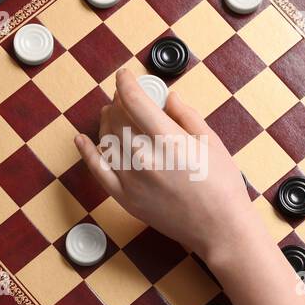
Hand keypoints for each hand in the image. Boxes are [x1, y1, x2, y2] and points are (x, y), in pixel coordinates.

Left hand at [74, 70, 260, 262]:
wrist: (219, 229)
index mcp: (168, 140)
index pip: (134, 101)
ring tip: (112, 115)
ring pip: (106, 140)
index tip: (124, 75)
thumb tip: (167, 97)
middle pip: (118, 118)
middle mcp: (145, 158)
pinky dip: (87, 152)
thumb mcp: (211, 142)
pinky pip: (97, 170)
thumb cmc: (221, 186)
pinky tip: (82, 139)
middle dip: (118, 101)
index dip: (126, 82)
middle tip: (125, 97)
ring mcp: (131, 180)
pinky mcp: (125, 198)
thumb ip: (185, 115)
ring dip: (106, 122)